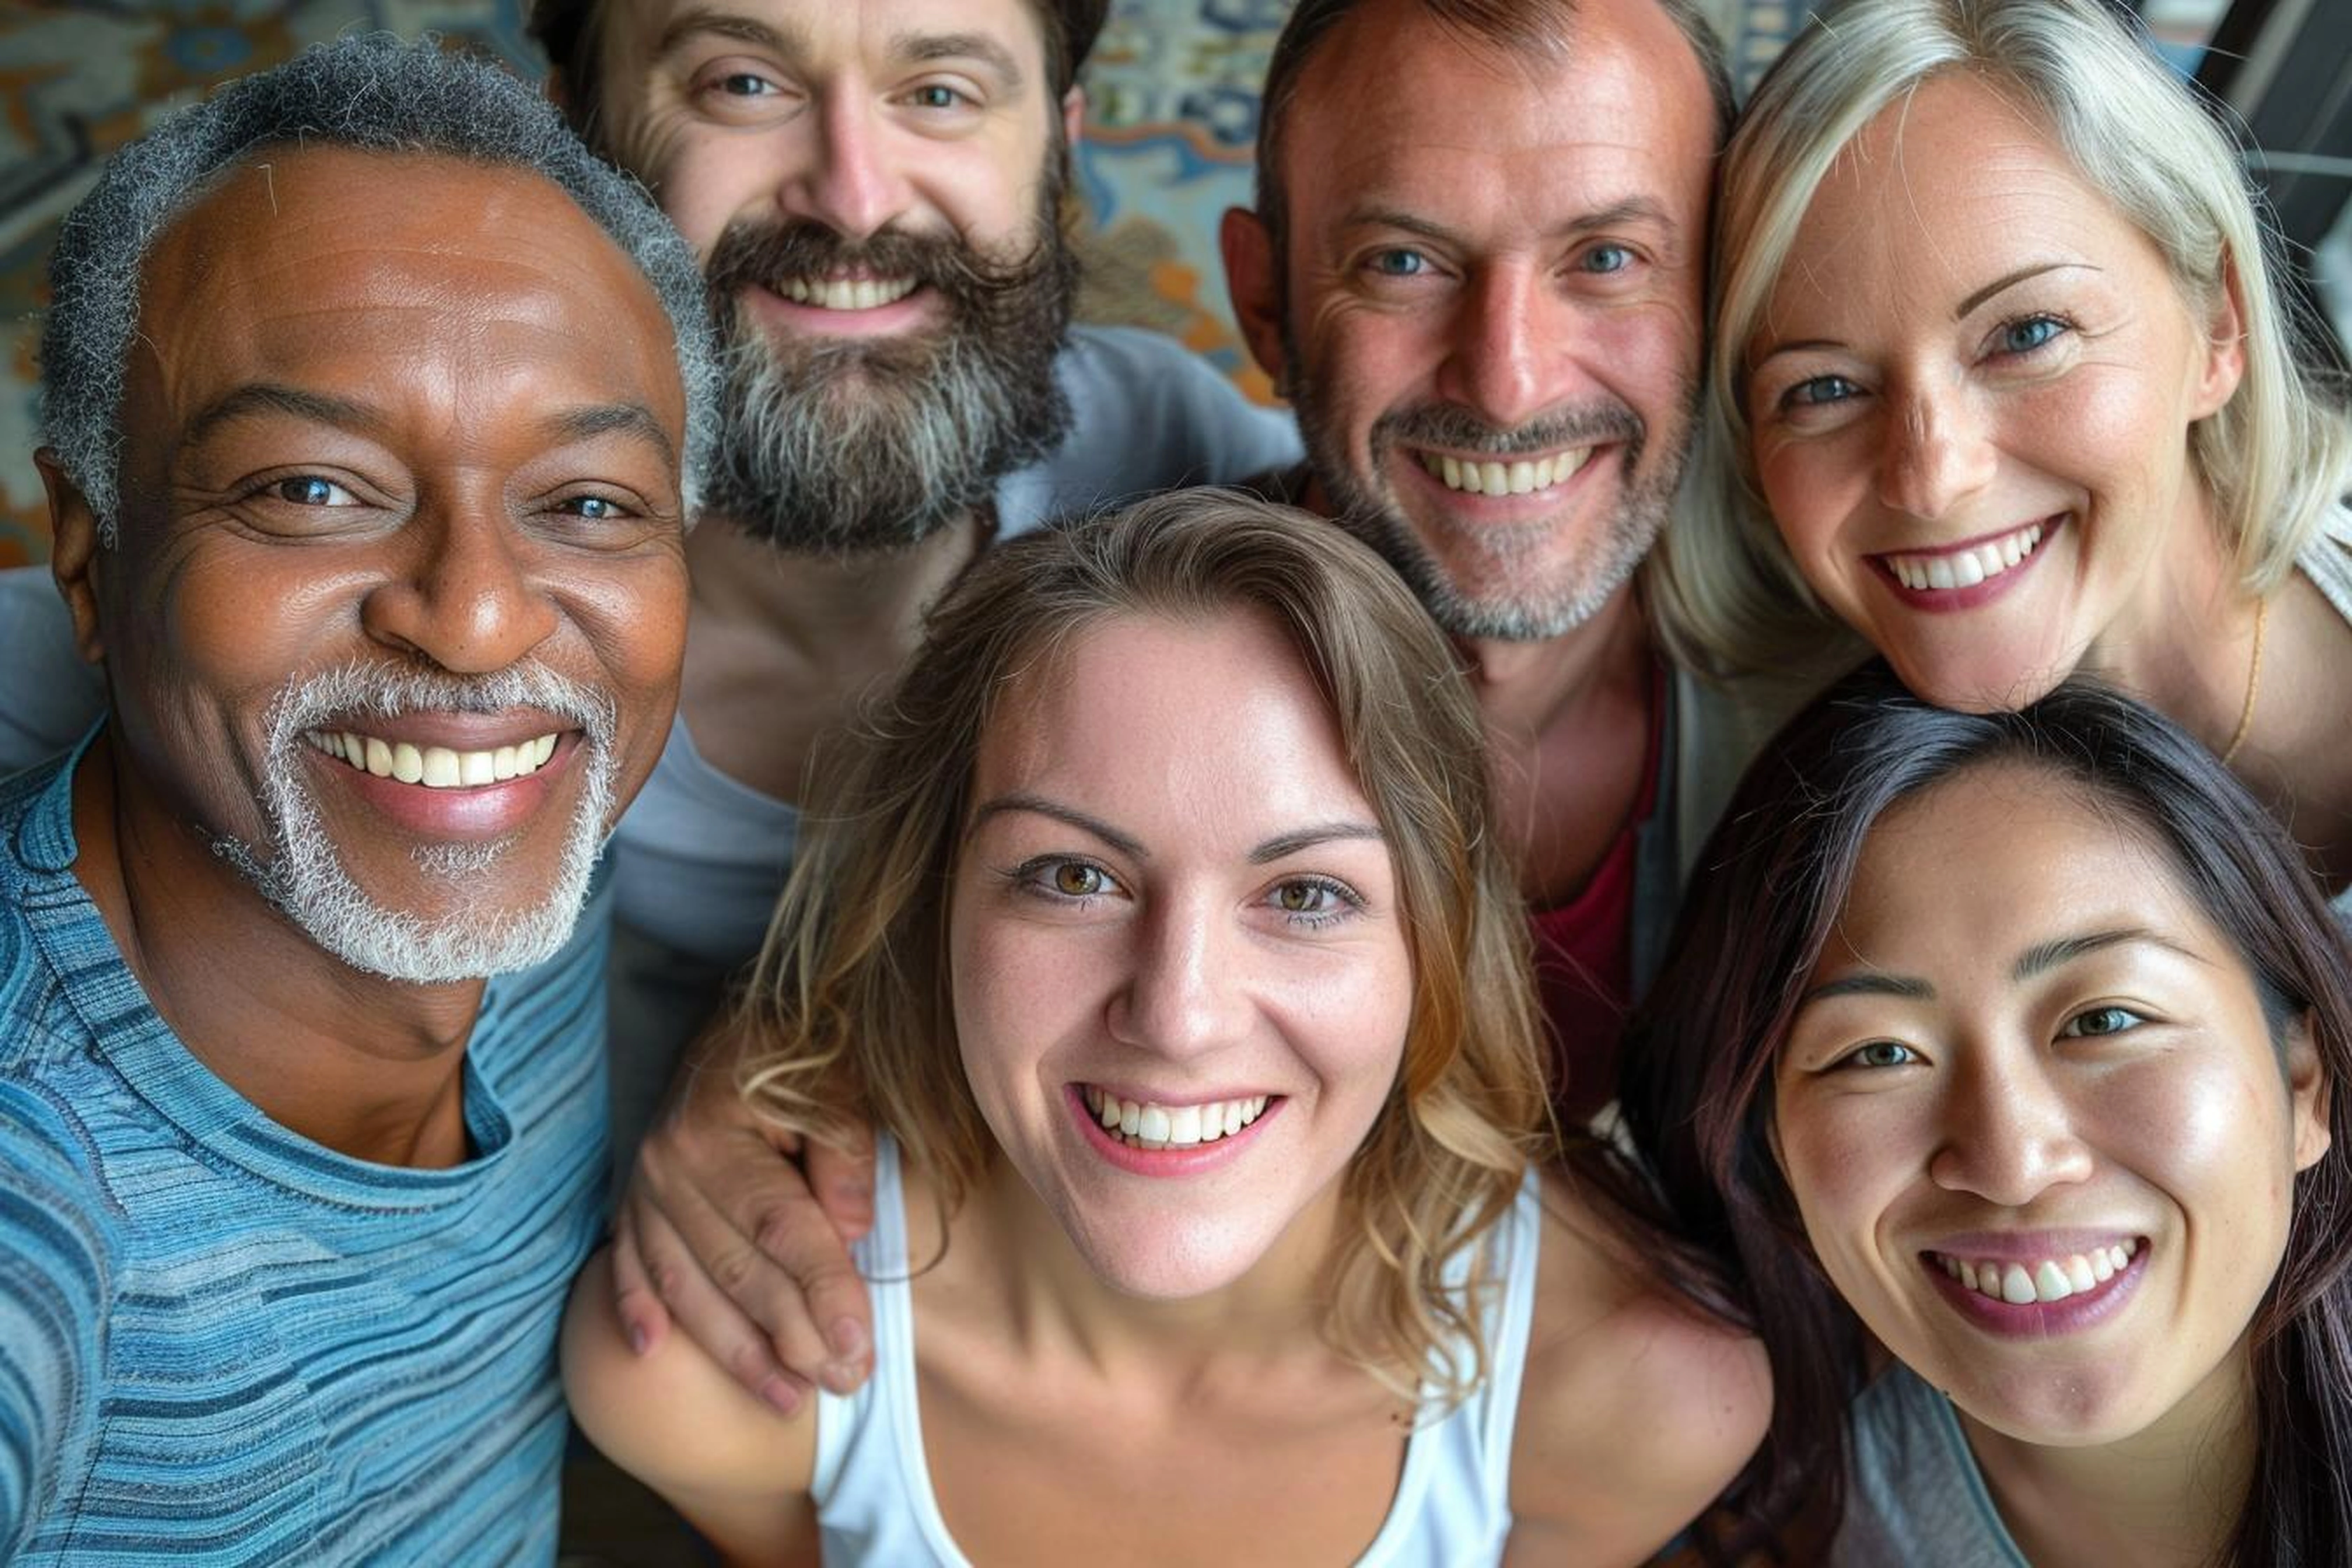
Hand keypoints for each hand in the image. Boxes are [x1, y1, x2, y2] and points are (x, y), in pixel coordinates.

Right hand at [610, 1007, 877, 1411]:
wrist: (738, 1021)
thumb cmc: (798, 1051)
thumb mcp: (837, 1081)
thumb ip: (845, 1153)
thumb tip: (851, 1232)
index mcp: (716, 1129)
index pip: (777, 1225)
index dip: (822, 1286)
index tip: (858, 1340)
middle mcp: (667, 1163)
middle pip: (733, 1268)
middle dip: (791, 1336)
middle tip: (843, 1382)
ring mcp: (641, 1186)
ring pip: (685, 1285)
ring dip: (734, 1350)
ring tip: (787, 1398)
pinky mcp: (629, 1200)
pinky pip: (626, 1266)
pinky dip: (635, 1311)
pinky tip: (652, 1354)